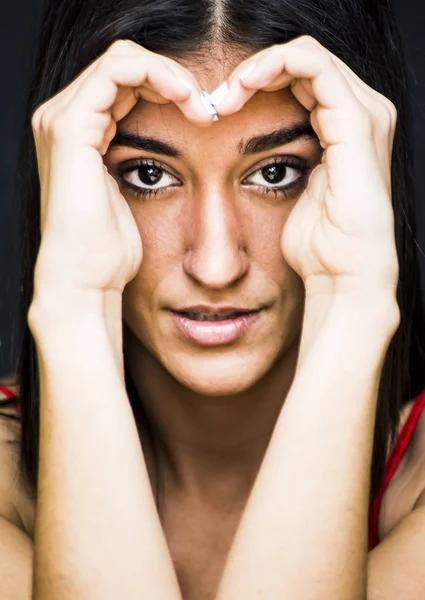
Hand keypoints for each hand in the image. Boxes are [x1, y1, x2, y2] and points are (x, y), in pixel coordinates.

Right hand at [30, 40, 214, 301]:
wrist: (88, 280)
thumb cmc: (114, 250)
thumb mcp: (136, 196)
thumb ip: (145, 163)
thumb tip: (182, 154)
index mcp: (79, 133)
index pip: (126, 83)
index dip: (169, 88)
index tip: (207, 114)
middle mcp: (65, 119)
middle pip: (126, 66)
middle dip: (174, 79)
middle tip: (210, 108)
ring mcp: (62, 119)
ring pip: (124, 59)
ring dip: (171, 76)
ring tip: (204, 107)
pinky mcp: (70, 128)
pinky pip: (118, 71)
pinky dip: (158, 76)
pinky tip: (190, 103)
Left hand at [215, 36, 399, 304]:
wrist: (343, 274)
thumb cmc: (316, 246)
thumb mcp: (292, 195)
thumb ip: (282, 165)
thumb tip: (250, 160)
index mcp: (345, 130)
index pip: (301, 79)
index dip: (258, 83)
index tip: (218, 108)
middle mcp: (360, 114)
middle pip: (302, 63)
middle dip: (254, 72)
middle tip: (216, 99)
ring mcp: (363, 114)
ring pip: (305, 54)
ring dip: (258, 66)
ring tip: (223, 96)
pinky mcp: (357, 120)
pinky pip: (312, 65)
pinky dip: (272, 66)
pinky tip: (239, 90)